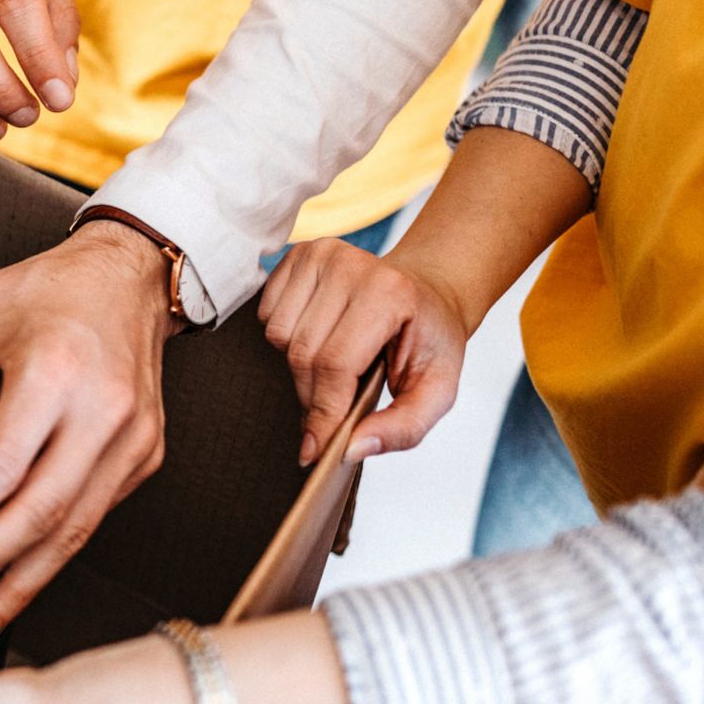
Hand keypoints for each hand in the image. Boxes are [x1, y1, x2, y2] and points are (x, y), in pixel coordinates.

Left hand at [0, 222, 177, 639]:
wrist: (129, 277)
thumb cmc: (47, 290)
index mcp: (55, 370)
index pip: (1, 465)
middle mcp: (103, 410)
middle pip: (39, 514)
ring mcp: (132, 440)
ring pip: (73, 534)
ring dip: (18, 583)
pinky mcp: (145, 457)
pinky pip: (91, 520)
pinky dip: (48, 558)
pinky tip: (11, 579)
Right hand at [259, 239, 465, 465]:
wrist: (427, 290)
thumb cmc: (430, 339)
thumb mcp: (437, 391)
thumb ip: (403, 428)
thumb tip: (352, 450)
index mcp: (389, 293)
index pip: (335, 363)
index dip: (323, 413)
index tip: (314, 450)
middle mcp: (350, 264)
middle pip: (302, 354)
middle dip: (313, 395)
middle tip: (336, 405)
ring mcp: (319, 253)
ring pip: (278, 336)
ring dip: (300, 364)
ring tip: (337, 362)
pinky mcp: (297, 253)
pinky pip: (266, 315)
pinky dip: (287, 337)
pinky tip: (320, 333)